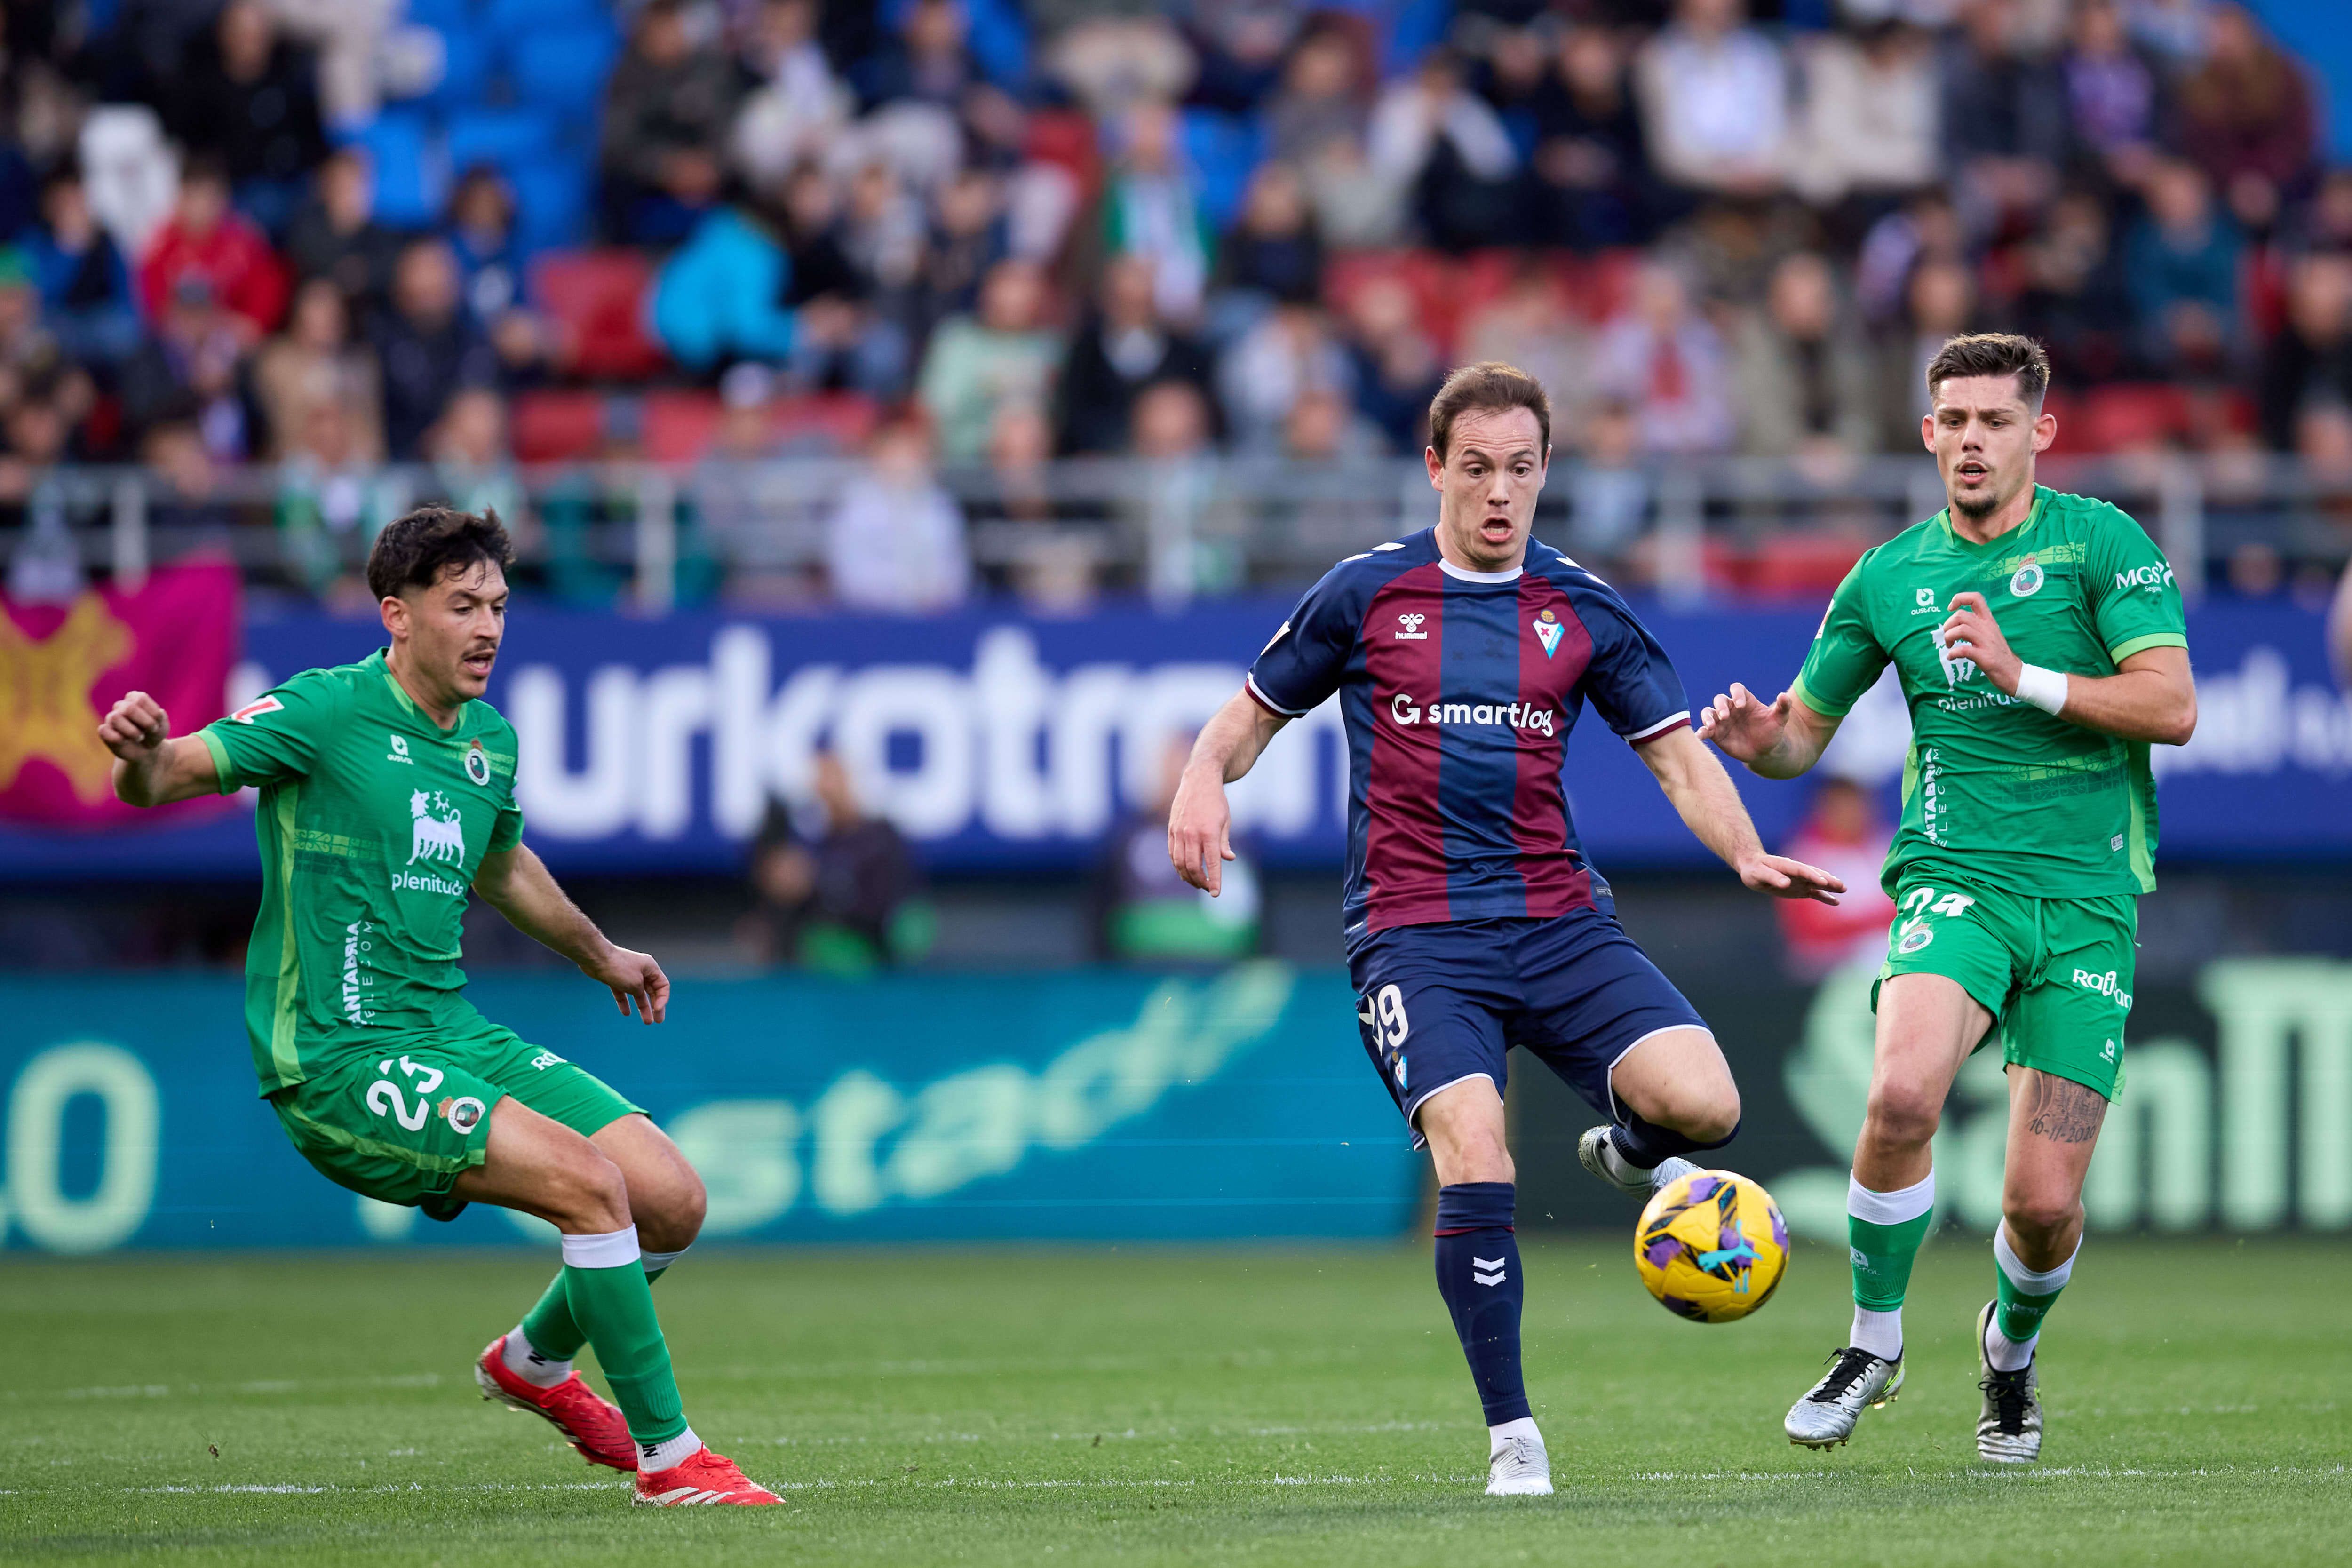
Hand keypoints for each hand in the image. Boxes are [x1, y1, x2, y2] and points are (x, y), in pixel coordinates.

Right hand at [99, 690, 169, 760]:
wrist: (146, 751)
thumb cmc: (153, 733)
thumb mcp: (162, 725)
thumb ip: (160, 717)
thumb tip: (158, 711)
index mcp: (135, 698)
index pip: (140, 699)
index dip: (153, 713)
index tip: (158, 723)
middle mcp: (121, 705)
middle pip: (129, 708)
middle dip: (145, 722)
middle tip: (152, 730)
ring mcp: (111, 718)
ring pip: (115, 718)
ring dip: (132, 731)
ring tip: (139, 737)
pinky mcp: (104, 731)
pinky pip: (104, 730)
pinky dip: (117, 738)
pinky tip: (125, 741)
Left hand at [584, 944, 668, 1024]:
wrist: (596, 958)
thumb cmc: (618, 968)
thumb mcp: (636, 983)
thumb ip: (641, 993)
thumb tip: (641, 999)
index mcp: (650, 968)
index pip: (663, 986)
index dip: (663, 999)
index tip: (657, 1010)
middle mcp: (641, 970)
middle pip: (652, 991)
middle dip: (655, 1007)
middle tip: (658, 1021)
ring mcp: (628, 975)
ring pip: (638, 994)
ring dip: (643, 1007)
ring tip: (647, 1022)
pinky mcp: (616, 979)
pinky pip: (623, 993)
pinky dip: (625, 1003)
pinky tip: (626, 1013)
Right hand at [1167, 766, 1233, 894]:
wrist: (1199, 780)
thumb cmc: (1216, 802)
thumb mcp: (1225, 821)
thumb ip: (1224, 842)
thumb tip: (1228, 859)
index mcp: (1209, 832)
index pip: (1212, 863)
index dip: (1214, 881)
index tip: (1216, 893)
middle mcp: (1192, 834)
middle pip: (1193, 867)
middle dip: (1200, 881)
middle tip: (1208, 887)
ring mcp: (1179, 832)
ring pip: (1180, 863)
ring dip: (1188, 877)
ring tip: (1197, 882)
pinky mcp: (1172, 830)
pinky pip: (1172, 853)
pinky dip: (1178, 866)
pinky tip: (1185, 871)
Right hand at [1696, 682, 1791, 764]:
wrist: (1765, 751)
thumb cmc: (1772, 732)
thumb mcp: (1780, 720)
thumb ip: (1783, 707)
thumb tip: (1783, 696)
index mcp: (1745, 701)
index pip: (1737, 689)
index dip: (1737, 694)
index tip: (1741, 705)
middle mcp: (1731, 708)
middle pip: (1720, 700)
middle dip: (1720, 706)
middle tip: (1725, 716)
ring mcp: (1722, 721)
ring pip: (1708, 712)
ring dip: (1707, 717)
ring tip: (1710, 725)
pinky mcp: (1716, 734)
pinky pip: (1705, 730)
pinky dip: (1700, 732)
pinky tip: (1699, 736)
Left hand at [1736, 853, 1845, 905]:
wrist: (1753, 867)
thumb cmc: (1754, 870)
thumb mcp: (1758, 874)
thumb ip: (1771, 877)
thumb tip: (1786, 883)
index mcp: (1787, 866)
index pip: (1802, 870)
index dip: (1813, 875)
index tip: (1823, 882)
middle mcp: (1797, 872)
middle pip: (1814, 875)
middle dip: (1828, 880)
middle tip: (1841, 886)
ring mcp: (1800, 880)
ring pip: (1818, 883)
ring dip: (1830, 886)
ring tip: (1843, 889)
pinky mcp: (1800, 888)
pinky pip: (1814, 892)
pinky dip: (1825, 897)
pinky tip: (1836, 902)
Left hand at [1940, 592, 2021, 692]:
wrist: (2014, 673)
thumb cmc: (1997, 654)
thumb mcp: (1989, 633)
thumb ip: (1976, 625)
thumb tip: (1956, 621)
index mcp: (1989, 621)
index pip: (1976, 598)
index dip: (1960, 598)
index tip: (1950, 608)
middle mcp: (1988, 628)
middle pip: (1961, 615)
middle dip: (1948, 625)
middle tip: (1948, 637)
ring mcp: (1987, 642)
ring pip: (1961, 629)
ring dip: (1949, 637)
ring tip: (1949, 646)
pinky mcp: (1985, 657)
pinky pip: (1964, 650)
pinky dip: (1953, 653)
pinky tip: (1952, 657)